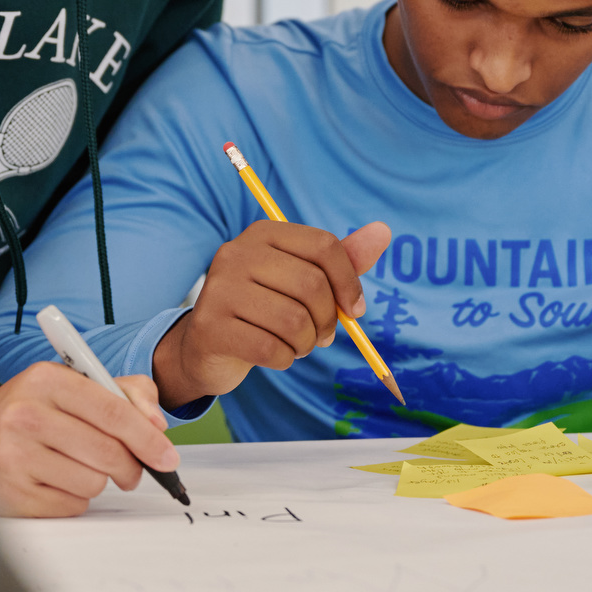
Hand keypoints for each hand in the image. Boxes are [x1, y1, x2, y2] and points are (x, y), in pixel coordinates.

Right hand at [0, 362, 177, 517]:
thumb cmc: (37, 406)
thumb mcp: (77, 383)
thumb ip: (127, 393)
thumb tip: (157, 426)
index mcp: (46, 380)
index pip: (112, 411)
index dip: (147, 438)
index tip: (168, 458)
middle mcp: (25, 416)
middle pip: (107, 452)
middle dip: (131, 466)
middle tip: (132, 470)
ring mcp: (13, 457)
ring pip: (92, 483)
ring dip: (99, 480)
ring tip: (80, 466)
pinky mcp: (10, 495)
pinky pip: (71, 506)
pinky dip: (76, 498)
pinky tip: (58, 480)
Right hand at [153, 219, 391, 405]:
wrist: (208, 345)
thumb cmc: (265, 307)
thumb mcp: (301, 279)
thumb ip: (340, 260)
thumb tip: (383, 231)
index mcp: (263, 233)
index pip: (323, 246)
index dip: (348, 282)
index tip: (355, 310)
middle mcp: (236, 253)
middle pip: (311, 285)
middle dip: (328, 319)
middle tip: (322, 335)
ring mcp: (218, 289)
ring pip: (294, 321)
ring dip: (306, 343)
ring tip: (296, 344)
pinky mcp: (210, 327)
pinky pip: (272, 350)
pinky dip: (285, 359)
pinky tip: (276, 355)